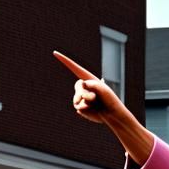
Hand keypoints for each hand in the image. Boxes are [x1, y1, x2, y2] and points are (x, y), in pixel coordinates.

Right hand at [53, 50, 154, 164]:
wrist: (113, 115)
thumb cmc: (109, 100)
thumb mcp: (101, 89)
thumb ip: (88, 85)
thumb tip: (78, 94)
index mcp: (89, 80)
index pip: (75, 68)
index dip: (65, 61)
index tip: (55, 53)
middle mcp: (84, 88)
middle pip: (77, 86)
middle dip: (84, 92)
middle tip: (94, 98)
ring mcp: (82, 97)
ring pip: (76, 98)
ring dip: (87, 101)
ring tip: (96, 104)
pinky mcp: (81, 107)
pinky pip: (78, 106)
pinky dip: (86, 109)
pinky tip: (93, 110)